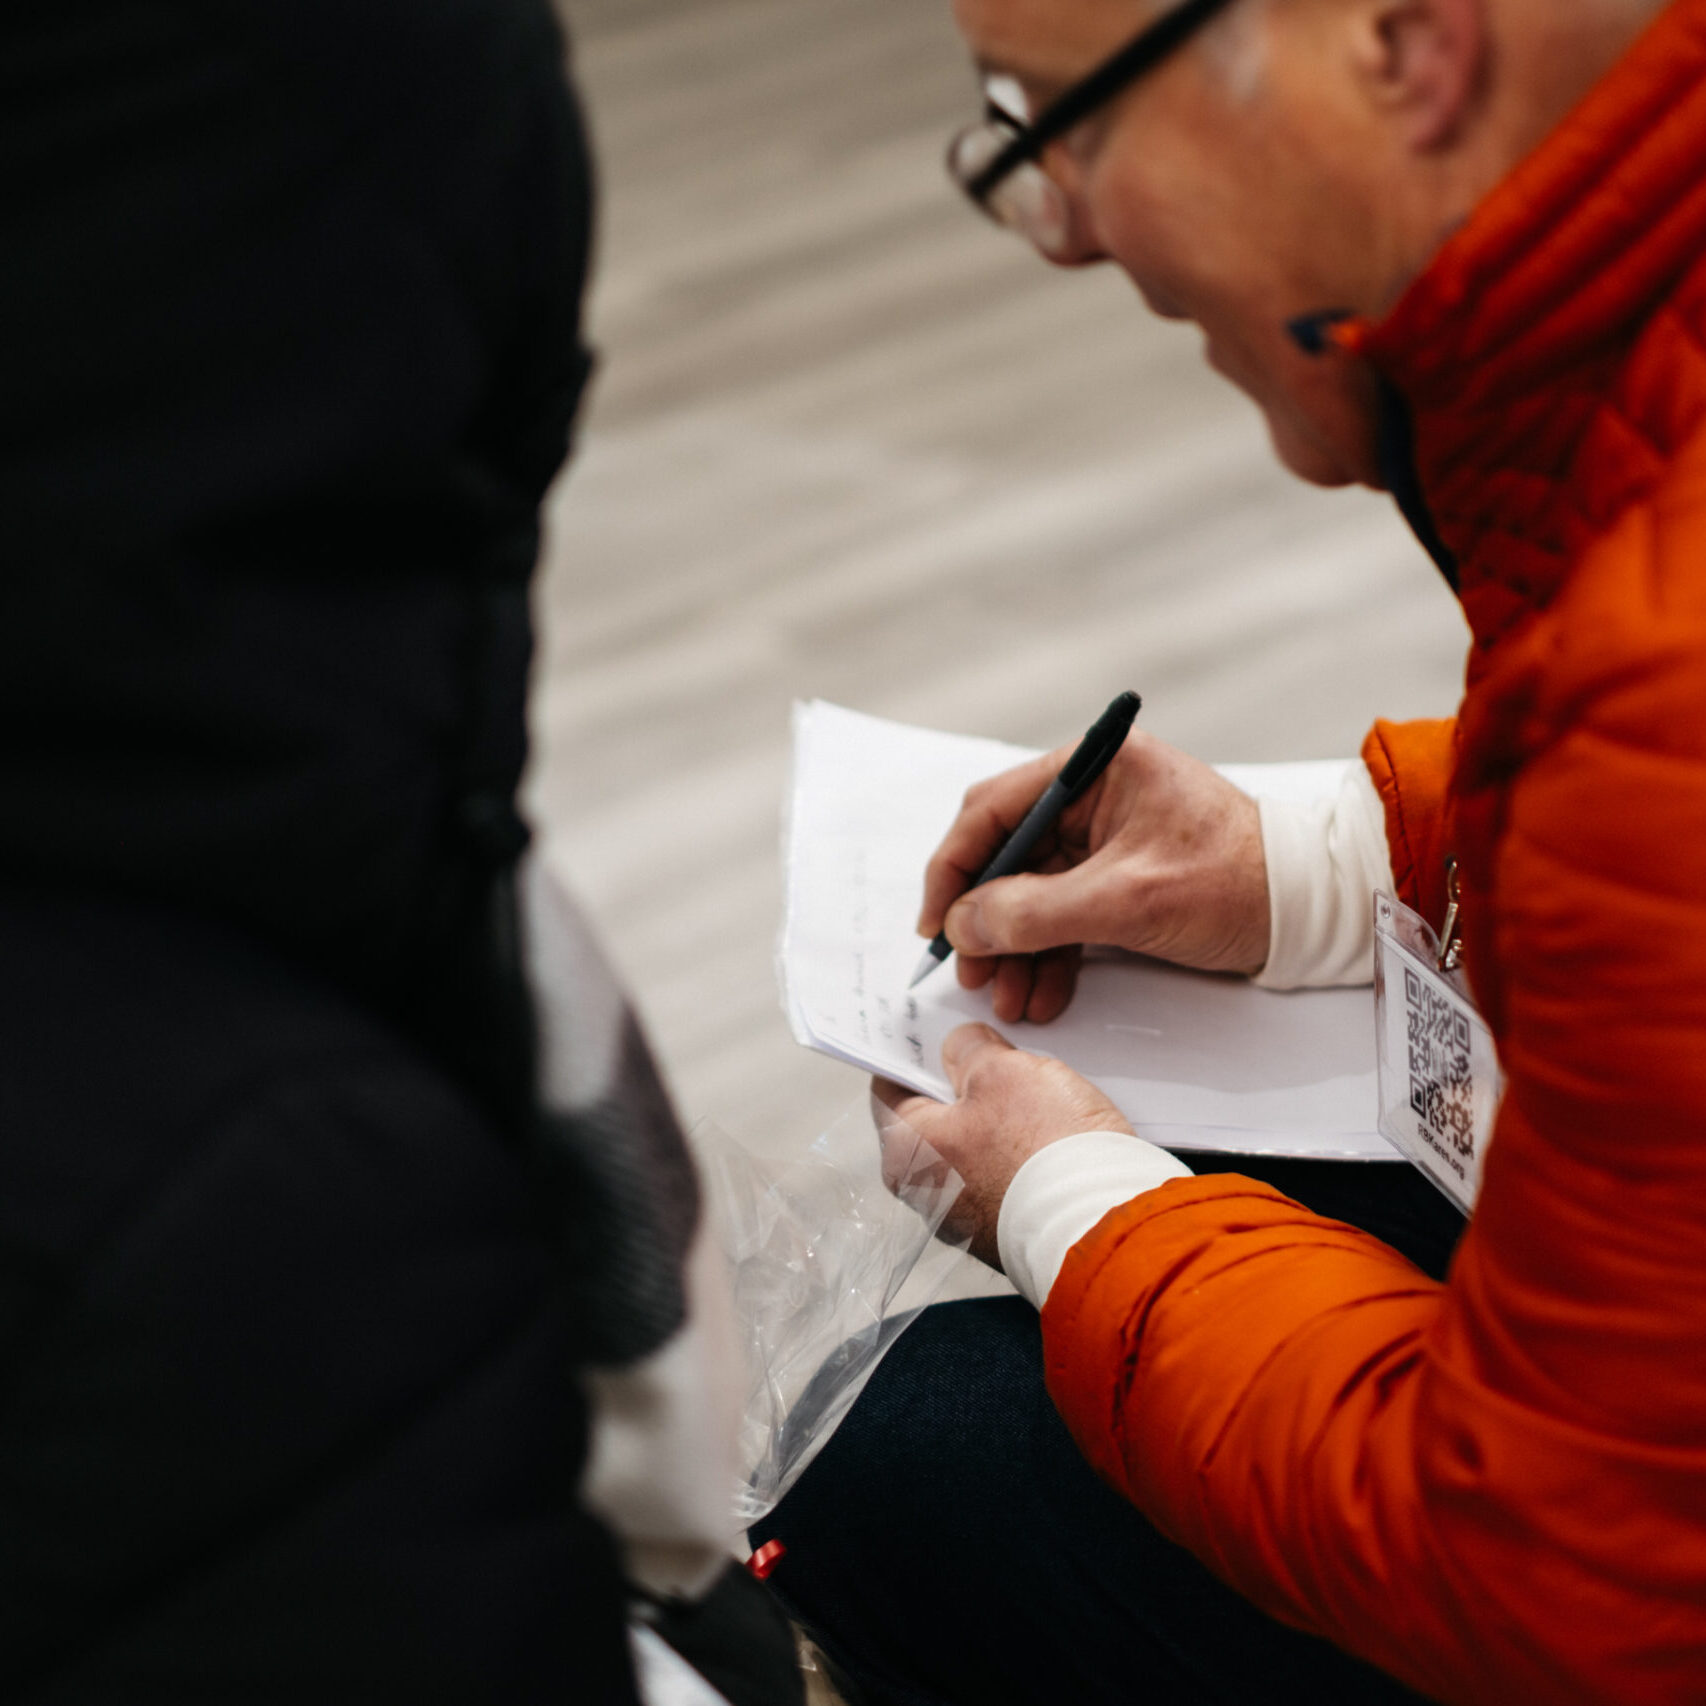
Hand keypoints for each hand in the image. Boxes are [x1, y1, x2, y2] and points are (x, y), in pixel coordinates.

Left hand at [872, 1024, 1130, 1268]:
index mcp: (904, 1153)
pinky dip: (1024, 1150)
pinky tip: (1054, 1128)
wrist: (1104, 1226)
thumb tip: (962, 1047)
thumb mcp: (1002, 1071)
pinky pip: (1007, 1175)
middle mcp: (926, 1195)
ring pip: (976, 1146)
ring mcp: (969, 1220)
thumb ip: (970, 1050)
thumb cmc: (1042, 1150)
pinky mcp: (1010, 1230)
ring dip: (1000, 1116)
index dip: (914, 1051)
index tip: (934, 1030)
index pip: (890, 1087)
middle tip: (996, 1051)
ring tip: (1037, 1089)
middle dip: (965, 1082)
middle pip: (936, 1118)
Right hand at [917, 729, 1268, 1023]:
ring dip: (1018, 950)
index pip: (994, 810)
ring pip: (1036, 895)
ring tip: (1009, 998)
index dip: (956, 869)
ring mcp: (1110, 839)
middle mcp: (1096, 796)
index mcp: (1096, 769)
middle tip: (973, 974)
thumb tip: (964, 926)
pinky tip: (1043, 994)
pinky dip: (1052, 955)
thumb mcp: (1126, 900)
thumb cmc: (1240, 883)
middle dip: (988, 923)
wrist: (1314, 914)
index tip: (937, 923)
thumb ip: (1035, 912)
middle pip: (1010, 858)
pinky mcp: (1125, 878)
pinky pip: (1069, 915)